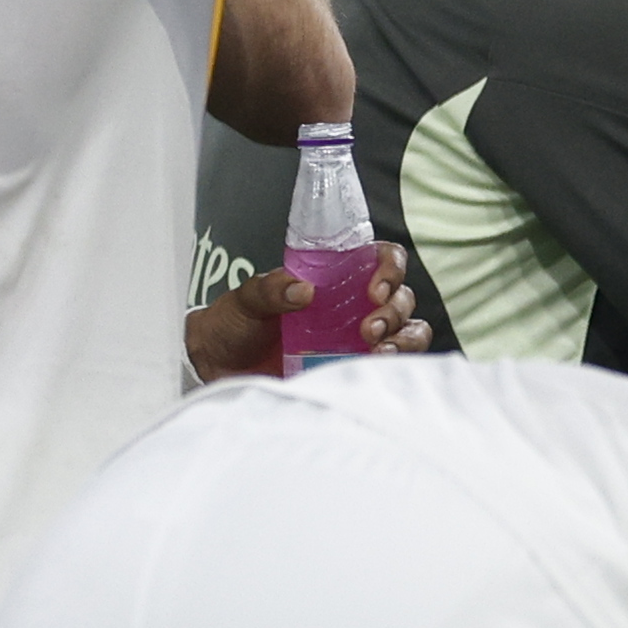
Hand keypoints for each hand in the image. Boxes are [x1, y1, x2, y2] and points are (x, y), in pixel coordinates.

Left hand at [182, 251, 433, 380]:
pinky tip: (373, 365)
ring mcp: (359, 339)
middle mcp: (354, 305)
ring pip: (409, 330)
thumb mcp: (245, 299)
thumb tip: (304, 289)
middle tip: (368, 328)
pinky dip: (394, 363)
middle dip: (394, 311)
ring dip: (403, 338)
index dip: (389, 268)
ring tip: (377, 349)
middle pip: (402, 298)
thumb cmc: (233, 324)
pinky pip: (394, 364)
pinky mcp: (356, 368)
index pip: (381, 259)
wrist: (218, 366)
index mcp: (334, 277)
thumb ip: (270, 289)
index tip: (375, 288)